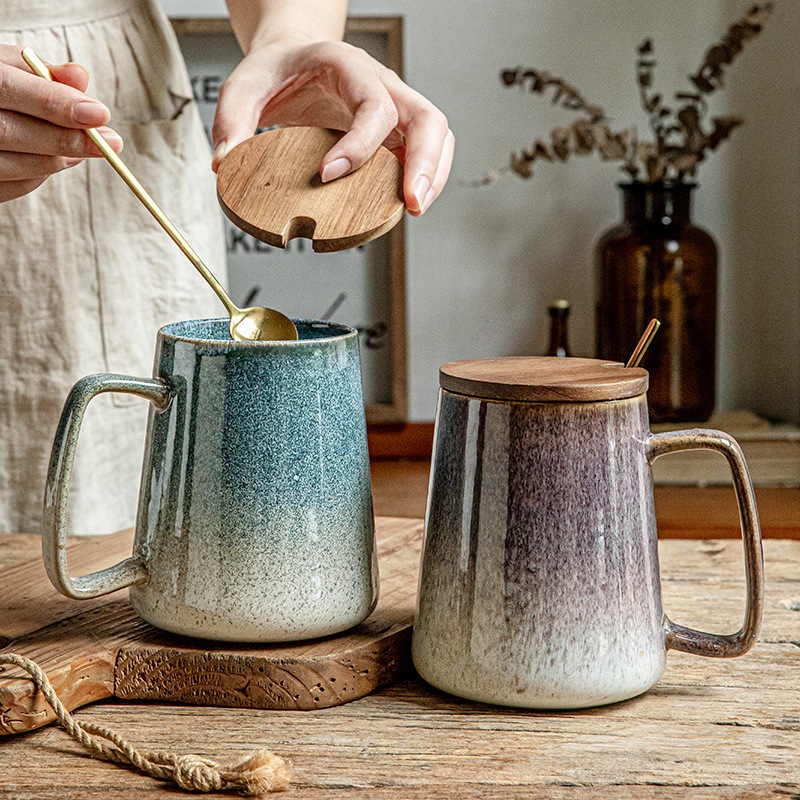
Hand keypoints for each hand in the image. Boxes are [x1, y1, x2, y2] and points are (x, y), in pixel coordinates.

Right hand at [0, 45, 122, 202]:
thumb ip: (38, 72)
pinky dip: (40, 173)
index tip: (100, 114)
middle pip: (10, 132)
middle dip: (67, 138)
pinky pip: (12, 186)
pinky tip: (60, 157)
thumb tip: (81, 78)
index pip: (7, 90)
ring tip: (88, 147)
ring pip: (15, 165)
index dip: (55, 104)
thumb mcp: (2, 65)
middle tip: (110, 141)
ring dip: (59, 158)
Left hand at [211, 39, 453, 215]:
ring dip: (433, 176)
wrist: (294, 58)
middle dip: (424, 164)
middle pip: (427, 118)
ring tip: (414, 210)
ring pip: (437, 136)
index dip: (360, 144)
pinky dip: (425, 179)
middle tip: (410, 204)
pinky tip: (406, 204)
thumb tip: (224, 163)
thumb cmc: (277, 71)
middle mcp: (382, 84)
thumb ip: (232, 119)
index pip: (373, 104)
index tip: (328, 176)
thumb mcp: (245, 84)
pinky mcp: (397, 133)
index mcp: (348, 66)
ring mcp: (396, 108)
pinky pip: (427, 153)